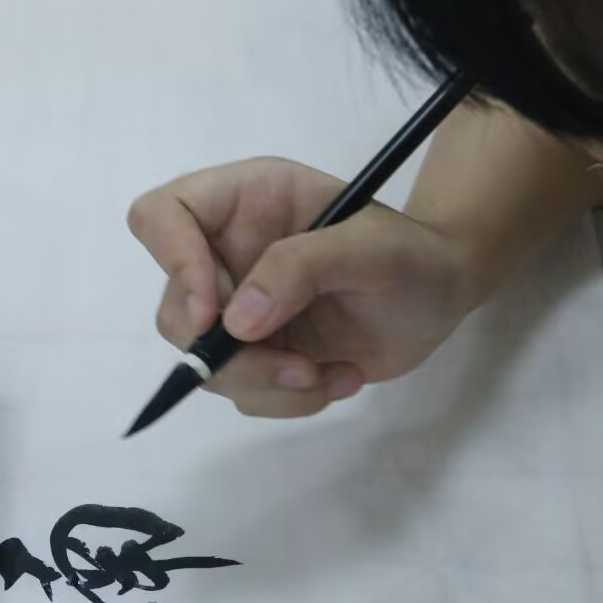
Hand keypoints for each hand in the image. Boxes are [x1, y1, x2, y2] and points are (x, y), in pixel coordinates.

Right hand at [128, 157, 485, 417]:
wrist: (441, 295)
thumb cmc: (412, 253)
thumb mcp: (369, 247)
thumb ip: (302, 268)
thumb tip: (236, 323)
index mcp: (241, 202)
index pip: (161, 218)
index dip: (173, 265)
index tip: (215, 315)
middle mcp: (226, 254)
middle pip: (175, 311)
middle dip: (230, 355)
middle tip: (295, 367)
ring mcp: (239, 309)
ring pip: (206, 364)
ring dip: (266, 383)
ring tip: (331, 374)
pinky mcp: (259, 354)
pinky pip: (244, 392)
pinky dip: (291, 400)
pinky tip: (340, 377)